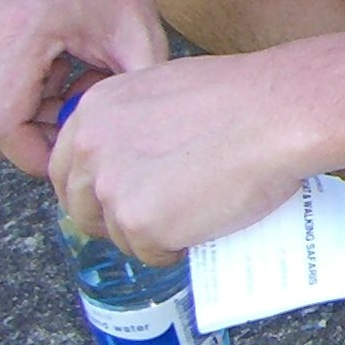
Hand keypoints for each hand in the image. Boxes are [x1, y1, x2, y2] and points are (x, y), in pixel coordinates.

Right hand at [0, 0, 166, 175]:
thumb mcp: (139, 39)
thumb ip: (134, 94)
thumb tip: (127, 145)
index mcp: (17, 38)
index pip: (1, 126)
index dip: (35, 154)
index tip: (73, 151)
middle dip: (36, 136)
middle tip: (82, 112)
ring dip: (30, 114)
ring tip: (76, 80)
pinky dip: (19, 94)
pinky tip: (58, 69)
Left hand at [49, 54, 306, 261]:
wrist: (279, 114)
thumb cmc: (244, 97)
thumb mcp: (167, 90)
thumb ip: (135, 122)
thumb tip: (134, 156)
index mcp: (94, 111)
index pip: (66, 167)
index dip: (91, 188)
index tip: (117, 197)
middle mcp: (91, 150)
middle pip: (81, 207)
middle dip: (113, 219)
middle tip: (154, 217)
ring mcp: (113, 189)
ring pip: (117, 234)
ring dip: (151, 234)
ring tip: (196, 212)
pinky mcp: (141, 224)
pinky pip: (150, 253)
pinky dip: (178, 248)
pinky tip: (207, 223)